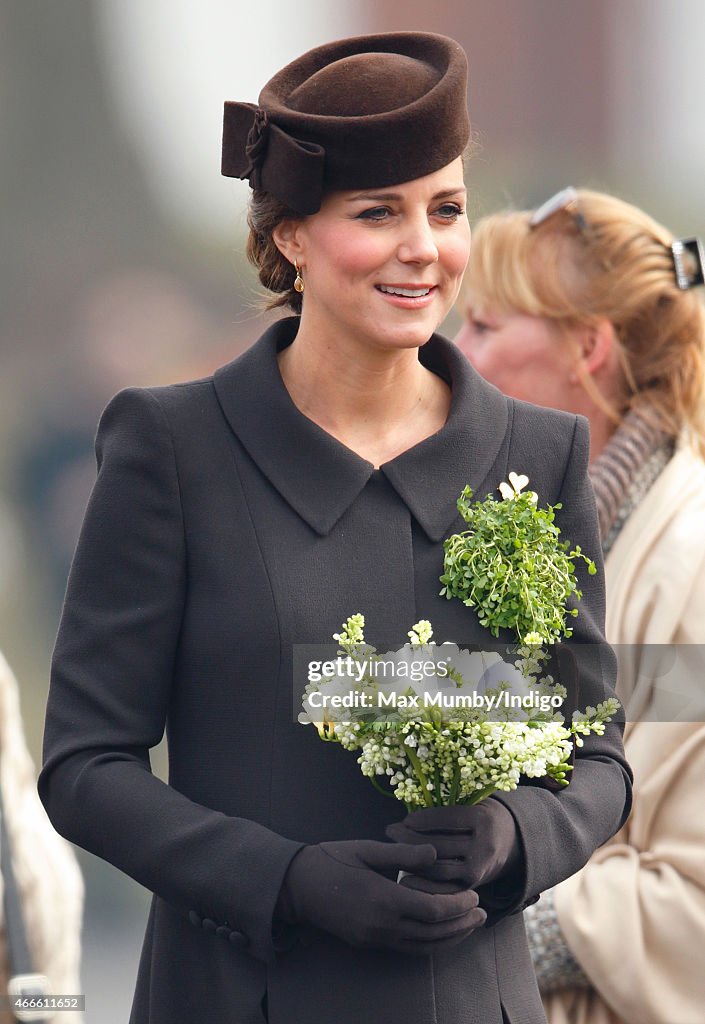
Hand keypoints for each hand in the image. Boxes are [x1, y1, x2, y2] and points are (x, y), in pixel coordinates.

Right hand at [276, 839, 485, 953]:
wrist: (296, 886)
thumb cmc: (331, 860)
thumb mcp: (366, 849)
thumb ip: (402, 853)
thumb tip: (435, 853)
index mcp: (382, 899)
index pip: (432, 911)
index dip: (457, 906)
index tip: (473, 894)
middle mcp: (381, 925)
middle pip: (433, 934)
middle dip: (462, 925)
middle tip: (483, 913)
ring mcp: (374, 938)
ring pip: (422, 947)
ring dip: (450, 939)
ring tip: (470, 926)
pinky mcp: (368, 943)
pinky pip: (407, 949)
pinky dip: (430, 944)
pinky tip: (441, 933)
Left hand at [385, 799, 520, 892]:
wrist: (511, 844)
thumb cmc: (481, 818)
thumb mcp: (472, 804)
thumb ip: (447, 808)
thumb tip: (407, 812)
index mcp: (482, 819)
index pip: (445, 819)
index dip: (420, 819)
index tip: (403, 819)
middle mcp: (483, 846)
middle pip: (439, 844)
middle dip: (410, 838)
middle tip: (391, 831)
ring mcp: (478, 869)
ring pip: (438, 869)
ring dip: (412, 861)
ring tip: (394, 851)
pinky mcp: (472, 887)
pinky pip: (444, 889)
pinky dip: (423, 884)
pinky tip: (406, 876)